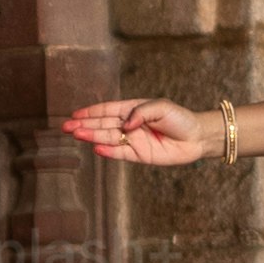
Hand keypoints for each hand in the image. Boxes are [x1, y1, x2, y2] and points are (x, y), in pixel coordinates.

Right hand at [59, 99, 216, 165]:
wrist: (197, 137)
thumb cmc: (180, 118)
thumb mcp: (161, 107)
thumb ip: (141, 112)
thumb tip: (125, 124)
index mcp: (133, 110)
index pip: (107, 110)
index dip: (90, 112)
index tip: (74, 114)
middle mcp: (130, 125)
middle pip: (103, 125)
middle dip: (85, 125)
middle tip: (66, 127)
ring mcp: (133, 140)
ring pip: (108, 138)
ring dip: (92, 137)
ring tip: (77, 135)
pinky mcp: (139, 155)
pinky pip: (120, 153)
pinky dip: (108, 152)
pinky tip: (96, 148)